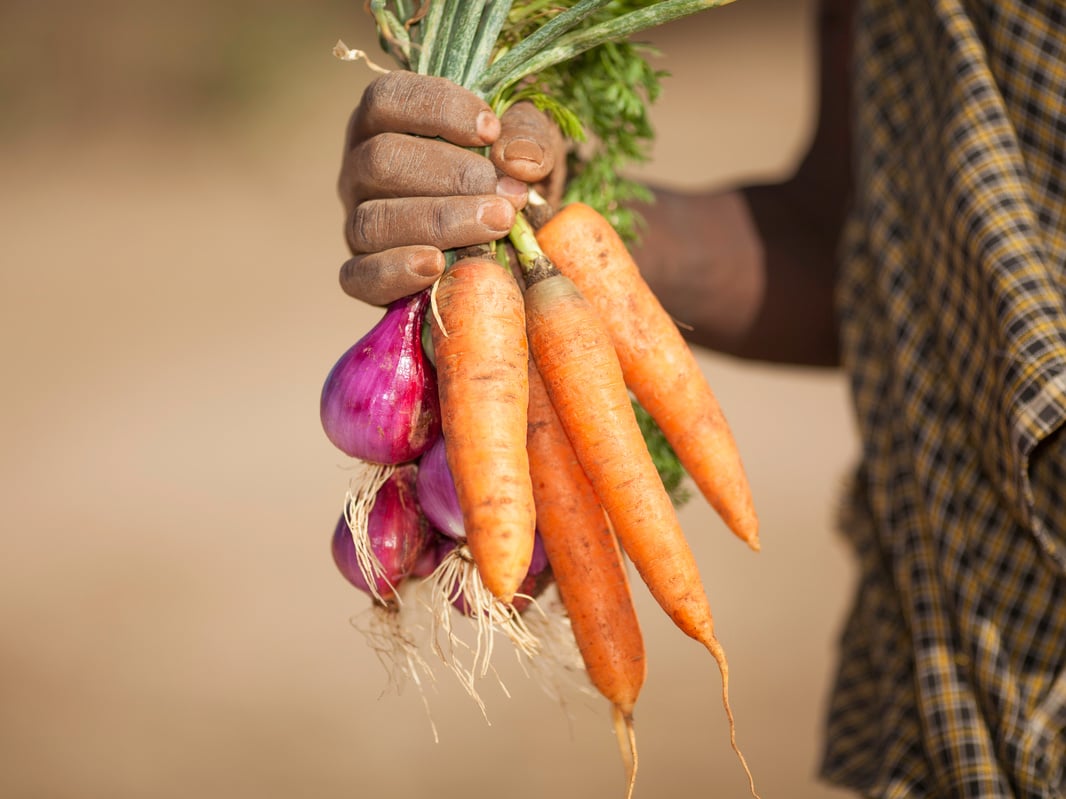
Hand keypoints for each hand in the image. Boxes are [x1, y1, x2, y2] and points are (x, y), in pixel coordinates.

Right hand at [337, 71, 562, 304]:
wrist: (503, 247)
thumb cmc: (502, 178)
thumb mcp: (522, 145)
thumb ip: (527, 137)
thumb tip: (516, 158)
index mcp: (384, 122)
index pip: (389, 97)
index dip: (438, 109)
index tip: (491, 130)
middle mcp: (359, 168)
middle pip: (382, 159)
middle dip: (452, 175)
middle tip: (507, 192)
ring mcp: (356, 222)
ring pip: (375, 219)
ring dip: (440, 221)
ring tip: (496, 224)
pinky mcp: (361, 274)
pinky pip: (360, 275)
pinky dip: (396, 271)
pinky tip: (436, 265)